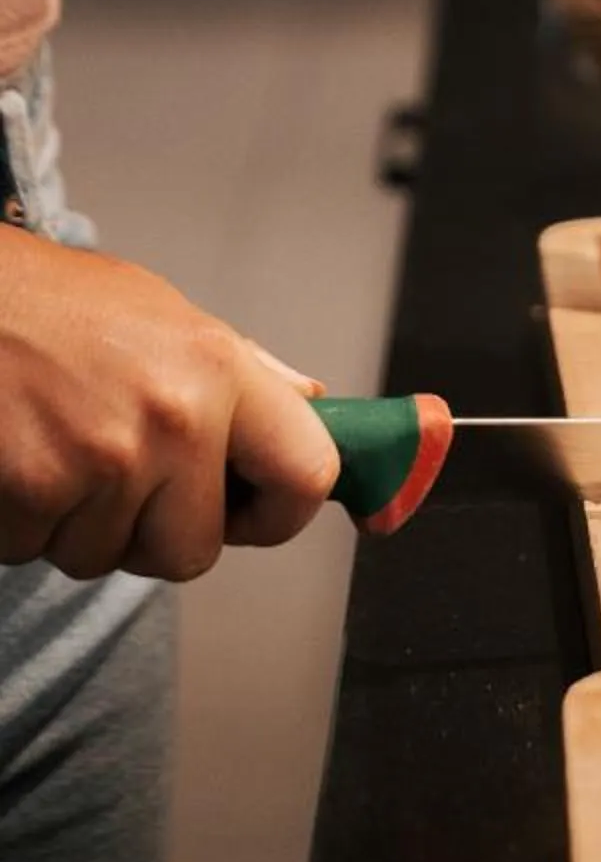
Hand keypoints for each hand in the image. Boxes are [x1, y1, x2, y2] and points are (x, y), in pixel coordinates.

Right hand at [0, 234, 340, 580]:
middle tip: (112, 476)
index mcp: (219, 369)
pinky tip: (12, 458)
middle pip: (190, 552)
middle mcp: (173, 416)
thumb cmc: (54, 304)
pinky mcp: (32, 488)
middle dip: (148, 535)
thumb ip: (241, 371)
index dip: (278, 514)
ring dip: (72, 524)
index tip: (246, 514)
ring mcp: (103, 457)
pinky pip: (33, 551)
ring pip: (103, 557)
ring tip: (52, 447)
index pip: (305, 475)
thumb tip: (310, 403)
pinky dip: (16, 522)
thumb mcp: (163, 315)